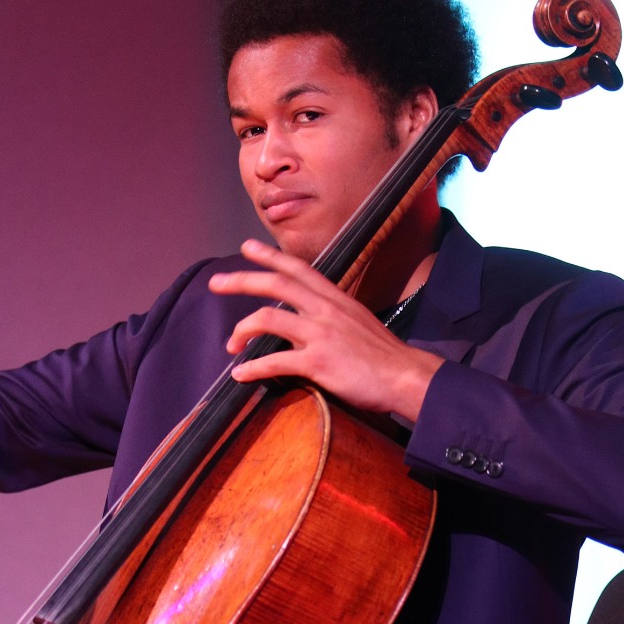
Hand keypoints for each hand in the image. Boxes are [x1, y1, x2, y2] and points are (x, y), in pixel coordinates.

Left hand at [208, 239, 442, 422]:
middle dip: (241, 280)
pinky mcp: (319, 363)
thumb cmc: (385, 356)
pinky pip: (275, 361)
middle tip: (216, 282)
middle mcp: (326, 310)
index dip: (270, 256)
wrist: (407, 377)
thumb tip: (307, 323)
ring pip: (268, 319)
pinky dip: (252, 368)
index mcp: (336, 299)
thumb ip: (331, 318)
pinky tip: (240, 374)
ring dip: (241, 330)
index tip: (247, 247)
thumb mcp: (358, 323)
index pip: (298, 268)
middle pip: (276, 284)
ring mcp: (322, 335)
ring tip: (230, 344)